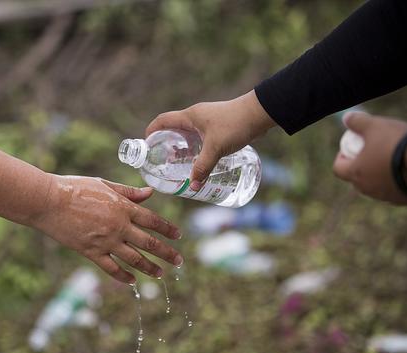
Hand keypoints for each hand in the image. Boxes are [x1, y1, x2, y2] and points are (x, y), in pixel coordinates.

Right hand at [31, 175, 182, 282]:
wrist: (48, 201)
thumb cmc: (75, 188)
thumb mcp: (105, 185)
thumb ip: (128, 192)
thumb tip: (150, 193)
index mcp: (123, 207)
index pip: (153, 221)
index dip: (168, 229)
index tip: (179, 236)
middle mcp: (118, 226)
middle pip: (149, 243)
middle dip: (167, 253)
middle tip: (179, 261)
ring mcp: (105, 241)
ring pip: (134, 259)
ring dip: (149, 268)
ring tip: (160, 274)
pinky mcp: (90, 252)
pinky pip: (111, 268)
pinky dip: (123, 276)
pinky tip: (132, 280)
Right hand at [146, 90, 274, 190]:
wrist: (259, 113)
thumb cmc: (235, 125)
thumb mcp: (215, 148)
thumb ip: (203, 167)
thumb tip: (192, 186)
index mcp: (190, 116)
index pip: (163, 120)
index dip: (152, 131)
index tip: (146, 144)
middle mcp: (196, 116)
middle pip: (174, 128)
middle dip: (166, 143)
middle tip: (162, 160)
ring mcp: (208, 120)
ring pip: (189, 134)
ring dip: (182, 146)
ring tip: (179, 163)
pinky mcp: (219, 126)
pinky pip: (201, 137)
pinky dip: (196, 147)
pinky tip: (200, 159)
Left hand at [333, 112, 406, 203]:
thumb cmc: (396, 142)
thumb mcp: (374, 126)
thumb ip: (357, 121)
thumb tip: (346, 117)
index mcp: (355, 173)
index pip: (338, 169)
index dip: (341, 158)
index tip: (349, 149)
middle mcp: (367, 189)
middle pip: (356, 179)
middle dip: (360, 167)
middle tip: (370, 154)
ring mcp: (385, 196)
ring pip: (375, 187)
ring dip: (377, 176)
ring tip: (388, 161)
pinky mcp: (403, 200)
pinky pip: (395, 191)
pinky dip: (396, 183)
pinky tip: (403, 171)